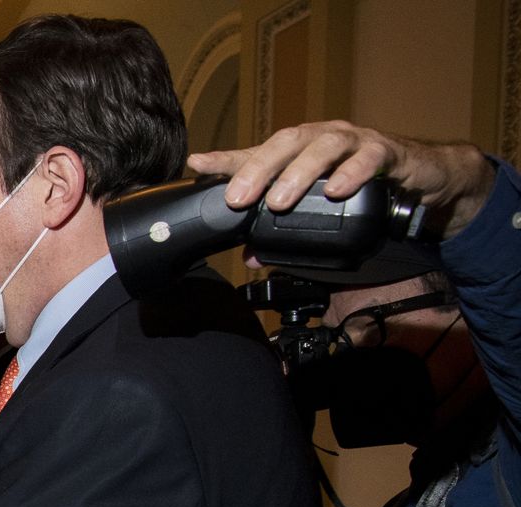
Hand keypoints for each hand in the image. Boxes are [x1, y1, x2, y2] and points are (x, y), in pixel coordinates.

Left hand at [189, 121, 495, 239]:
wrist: (421, 176)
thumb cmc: (360, 180)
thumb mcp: (316, 202)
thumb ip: (284, 226)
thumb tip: (249, 257)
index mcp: (301, 148)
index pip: (258, 150)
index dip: (227, 158)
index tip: (197, 165)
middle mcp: (323, 138)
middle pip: (286, 142)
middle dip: (259, 169)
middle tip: (237, 199)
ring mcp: (356, 141)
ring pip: (324, 146)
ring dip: (298, 173)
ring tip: (279, 200)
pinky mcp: (388, 151)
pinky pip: (370, 157)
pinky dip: (352, 172)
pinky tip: (336, 190)